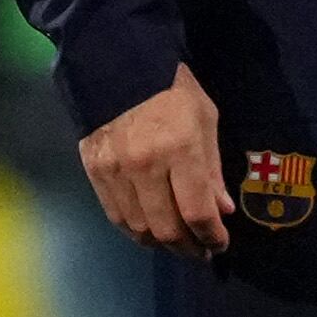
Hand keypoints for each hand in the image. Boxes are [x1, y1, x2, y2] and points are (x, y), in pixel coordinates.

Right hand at [80, 62, 232, 257]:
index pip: (197, 212)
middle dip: (189, 247)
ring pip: (139, 228)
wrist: (118, 65)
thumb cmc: (172, 90)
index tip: (221, 244)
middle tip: (201, 251)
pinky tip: (150, 231)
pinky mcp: (93, 171)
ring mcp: (115, 170)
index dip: (212, 237)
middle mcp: (144, 165)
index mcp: (179, 149)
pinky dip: (135, 230)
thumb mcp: (205, 120)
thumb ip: (213, 169)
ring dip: (162, 244)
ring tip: (178, 243)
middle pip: (166, 229)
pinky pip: (116, 215)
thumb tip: (222, 212)